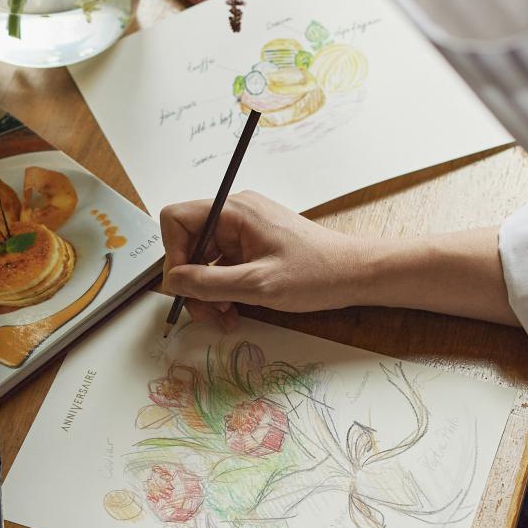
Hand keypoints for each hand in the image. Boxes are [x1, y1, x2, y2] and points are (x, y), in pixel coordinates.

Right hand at [159, 191, 363, 329]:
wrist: (355, 275)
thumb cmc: (316, 274)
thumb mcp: (257, 285)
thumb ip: (209, 283)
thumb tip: (173, 282)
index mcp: (235, 211)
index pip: (177, 219)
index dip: (173, 253)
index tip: (186, 285)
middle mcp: (236, 214)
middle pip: (189, 244)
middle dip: (193, 281)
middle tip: (206, 313)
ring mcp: (245, 231)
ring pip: (205, 260)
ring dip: (208, 292)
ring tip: (225, 316)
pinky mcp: (254, 246)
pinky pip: (224, 266)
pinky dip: (224, 290)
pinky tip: (236, 310)